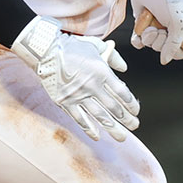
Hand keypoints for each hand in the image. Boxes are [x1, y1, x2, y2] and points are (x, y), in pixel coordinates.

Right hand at [11, 16, 139, 141]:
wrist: (46, 51)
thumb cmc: (72, 47)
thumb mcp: (97, 45)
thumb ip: (113, 56)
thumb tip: (124, 69)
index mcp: (102, 71)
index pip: (122, 92)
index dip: (131, 104)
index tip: (136, 111)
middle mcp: (92, 86)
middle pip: (114, 107)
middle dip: (126, 119)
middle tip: (134, 126)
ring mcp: (78, 95)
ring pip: (99, 116)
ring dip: (112, 128)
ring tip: (122, 137)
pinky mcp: (65, 102)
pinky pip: (79, 119)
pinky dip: (89, 129)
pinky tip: (97, 136)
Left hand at [129, 0, 182, 64]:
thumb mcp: (178, 23)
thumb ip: (174, 44)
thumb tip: (165, 61)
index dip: (177, 53)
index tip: (172, 48)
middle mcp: (171, 28)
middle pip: (165, 49)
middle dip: (159, 42)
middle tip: (159, 30)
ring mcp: (157, 26)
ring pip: (151, 45)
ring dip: (148, 37)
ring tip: (149, 24)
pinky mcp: (143, 24)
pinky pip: (140, 40)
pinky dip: (138, 39)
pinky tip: (139, 34)